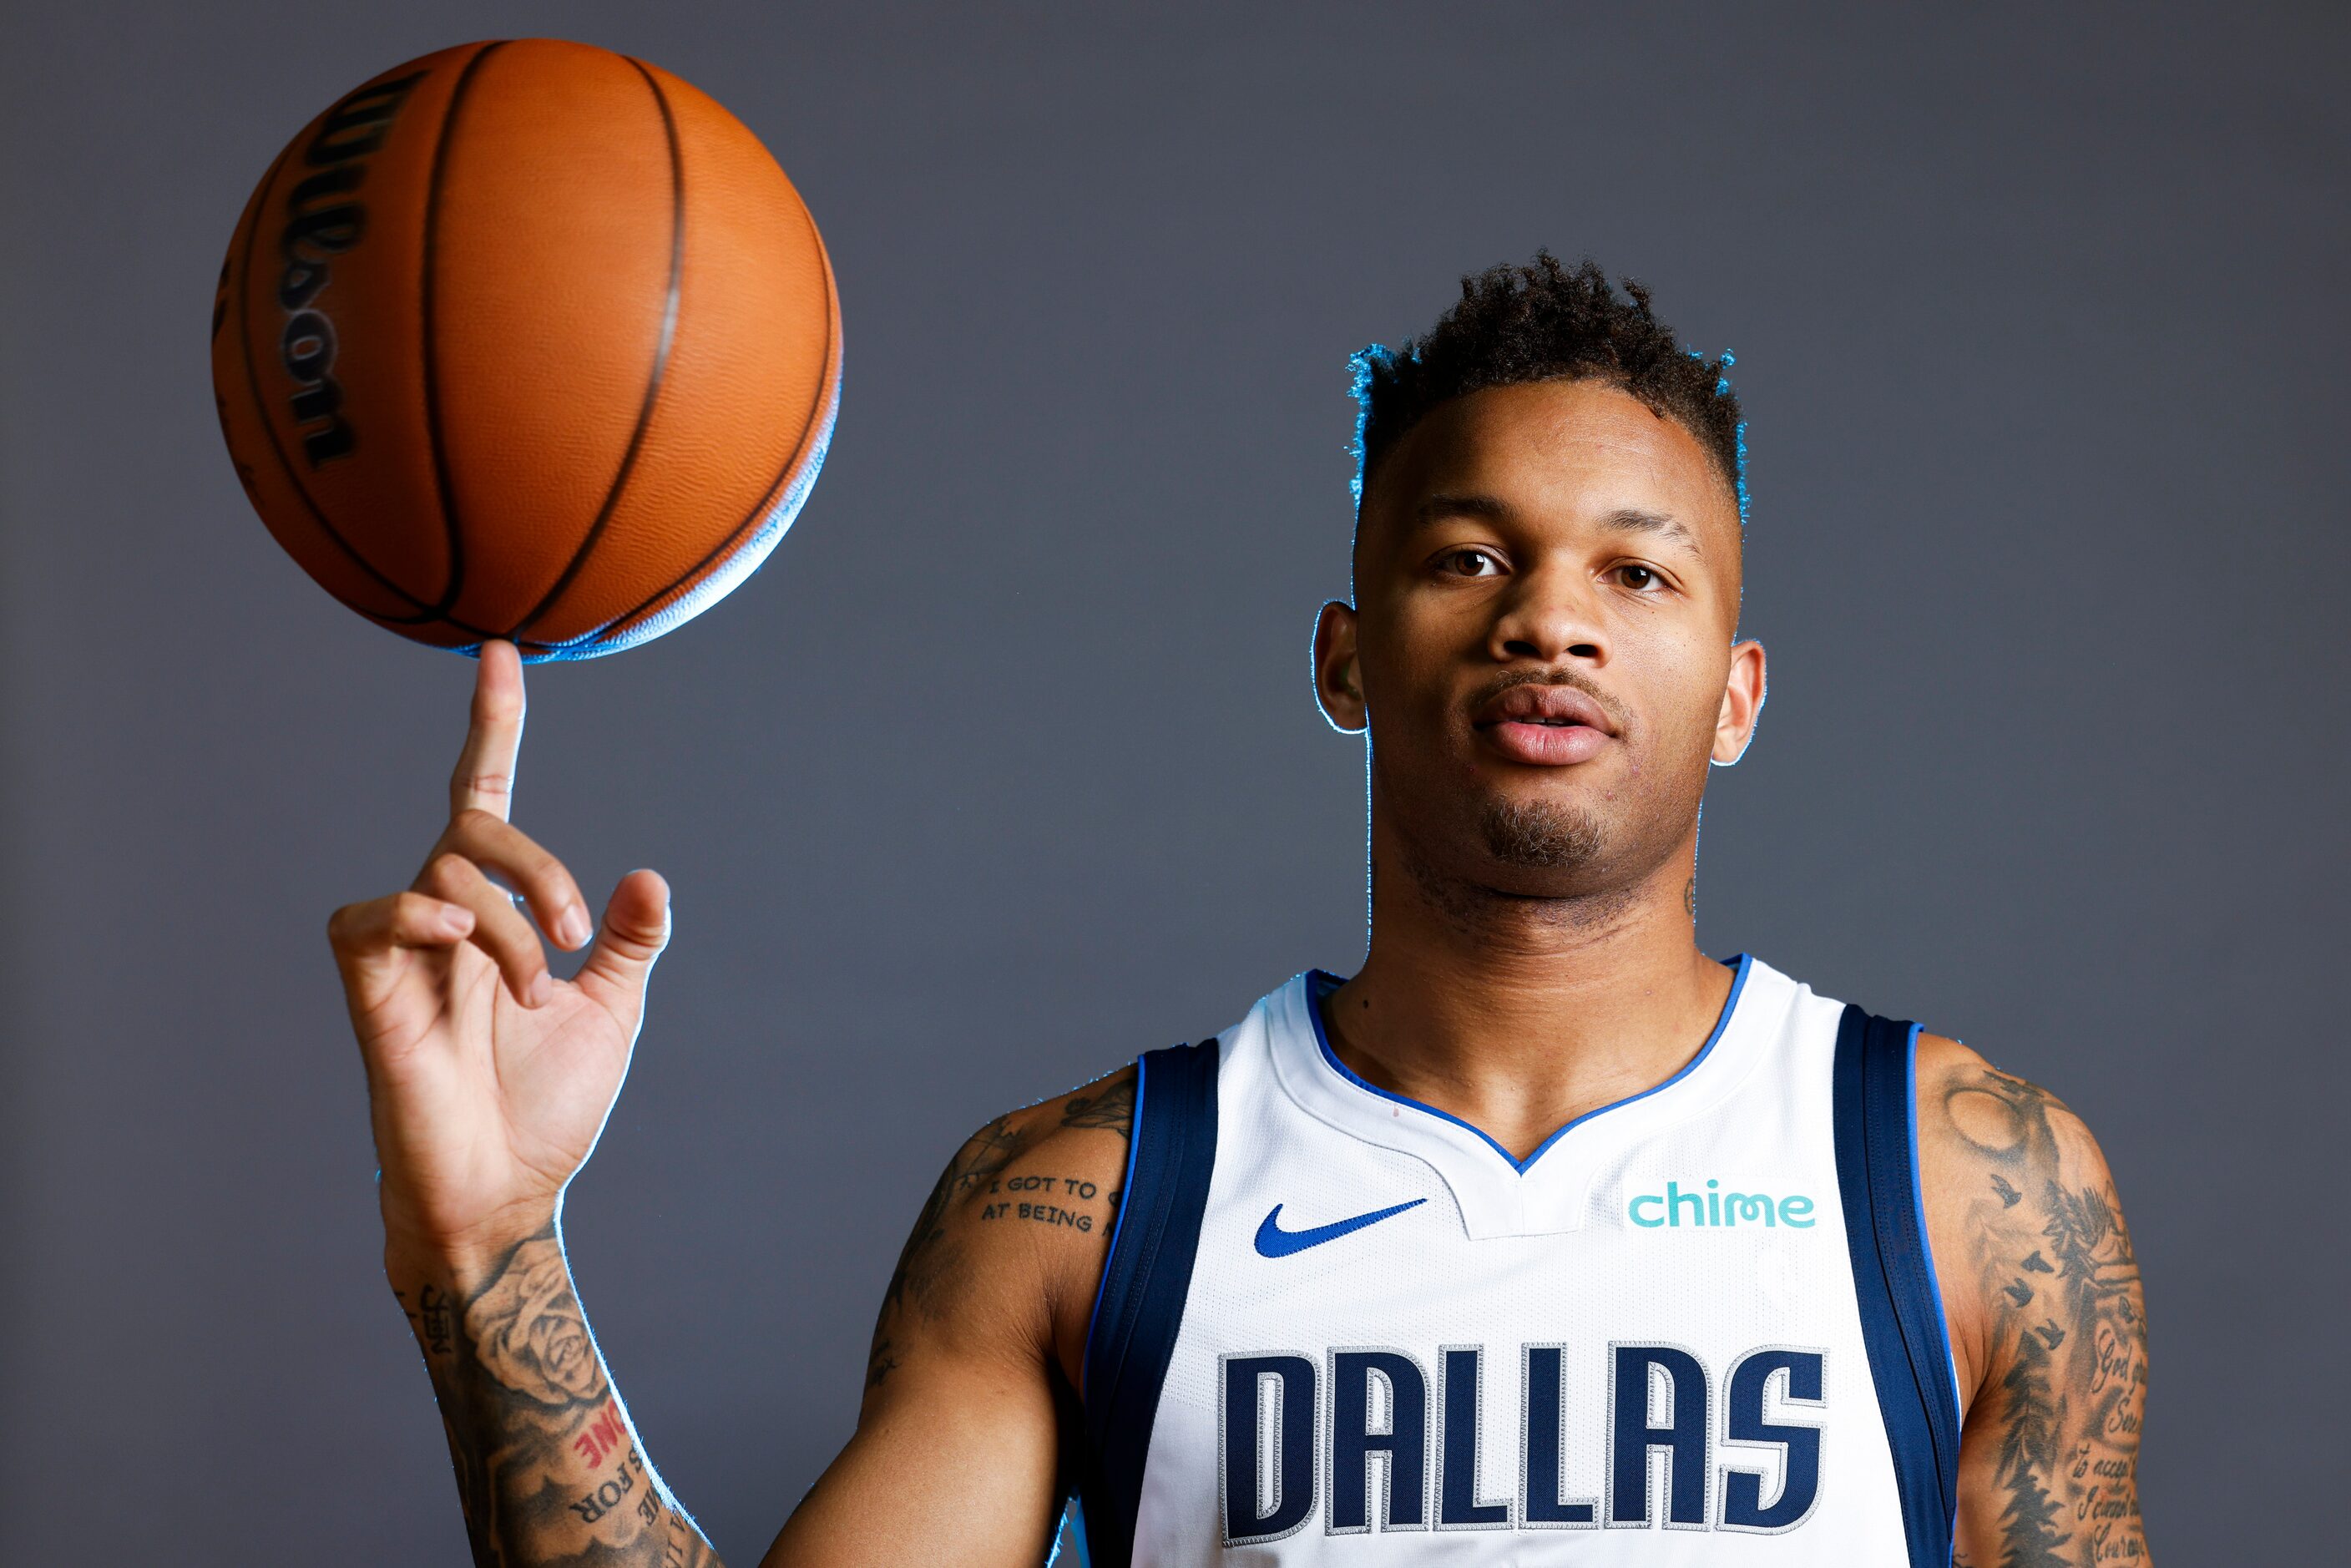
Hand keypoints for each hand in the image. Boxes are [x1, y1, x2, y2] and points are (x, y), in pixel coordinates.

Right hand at [327, 641, 670, 1277]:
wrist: (507, 1192)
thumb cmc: (546, 1106)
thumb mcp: (612, 1010)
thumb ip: (631, 941)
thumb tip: (651, 877)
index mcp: (498, 913)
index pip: (484, 798)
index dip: (492, 727)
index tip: (502, 653)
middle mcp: (445, 918)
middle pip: (476, 830)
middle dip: (541, 869)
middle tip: (580, 938)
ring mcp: (405, 954)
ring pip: (446, 872)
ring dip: (512, 924)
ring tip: (539, 991)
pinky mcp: (369, 993)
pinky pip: (367, 918)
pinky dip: (417, 913)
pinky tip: (461, 941)